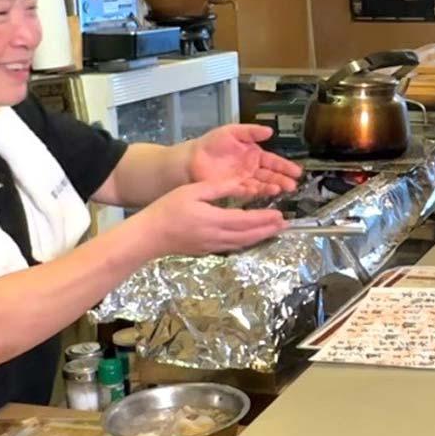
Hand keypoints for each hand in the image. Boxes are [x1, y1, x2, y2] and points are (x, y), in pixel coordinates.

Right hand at [128, 177, 288, 255]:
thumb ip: (219, 188)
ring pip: (242, 243)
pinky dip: (246, 242)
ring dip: (260, 237)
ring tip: (274, 231)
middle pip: (249, 235)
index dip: (265, 219)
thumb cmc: (167, 209)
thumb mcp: (192, 191)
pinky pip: (232, 246)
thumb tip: (242, 185)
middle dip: (268, 230)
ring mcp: (212, 246)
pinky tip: (251, 238)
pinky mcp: (206, 250)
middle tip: (285, 225)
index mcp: (214, 219)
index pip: (246, 220)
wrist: (149, 236)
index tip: (280, 215)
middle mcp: (216, 236)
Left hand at [186, 124, 301, 198]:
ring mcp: (243, 179)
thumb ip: (251, 131)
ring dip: (271, 187)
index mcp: (254, 154)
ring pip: (261, 184)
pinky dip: (255, 191)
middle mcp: (251, 168)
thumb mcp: (232, 131)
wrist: (192, 158)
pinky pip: (247, 190)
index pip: (273, 161)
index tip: (297, 172)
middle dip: (282, 180)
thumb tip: (270, 131)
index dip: (285, 166)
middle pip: (270, 175)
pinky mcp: (233, 188)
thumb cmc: (211, 143)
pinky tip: (262, 192)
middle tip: (292, 185)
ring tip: (280, 189)